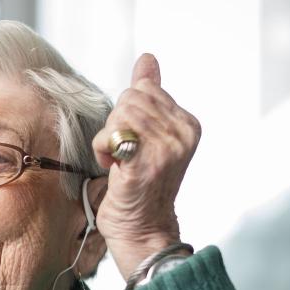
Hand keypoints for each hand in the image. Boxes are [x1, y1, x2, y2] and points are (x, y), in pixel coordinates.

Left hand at [91, 53, 200, 278]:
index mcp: (187, 123)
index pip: (143, 89)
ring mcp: (168, 148)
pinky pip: (112, 135)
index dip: (126, 114)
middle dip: (115, 125)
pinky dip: (102, 149)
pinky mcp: (146, 162)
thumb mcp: (146, 134)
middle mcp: (183, 133)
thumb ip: (148, 94)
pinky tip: (112, 167)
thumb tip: (147, 59)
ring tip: (119, 163)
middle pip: (129, 98)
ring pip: (119, 114)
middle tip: (123, 155)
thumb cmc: (138, 185)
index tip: (132, 143)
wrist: (141, 230)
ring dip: (107, 140)